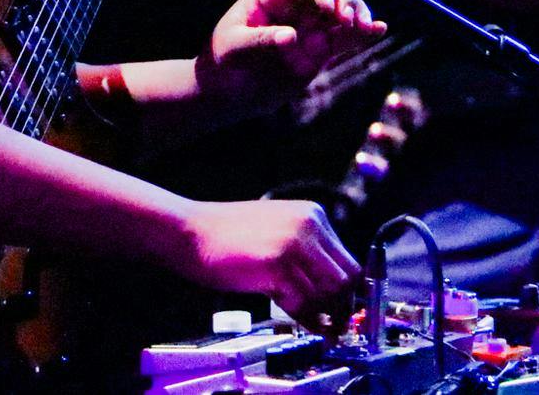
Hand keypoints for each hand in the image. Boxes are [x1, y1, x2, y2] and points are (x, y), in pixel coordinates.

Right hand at [176, 198, 358, 325]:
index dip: (345, 291)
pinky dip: (301, 316)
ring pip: (329, 292)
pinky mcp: (278, 264)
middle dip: (339, 306)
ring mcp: (295, 243)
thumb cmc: (226, 238)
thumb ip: (304, 254)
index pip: (347, 260)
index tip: (339, 309)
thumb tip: (326, 292)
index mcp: (313, 214)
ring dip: (320, 312)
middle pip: (346, 277)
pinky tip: (291, 316)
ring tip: (307, 320)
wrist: (191, 231)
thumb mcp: (276, 234)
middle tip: (329, 323)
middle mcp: (310, 225)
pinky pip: (303, 301)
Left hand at [198, 0, 387, 111]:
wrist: (229, 89)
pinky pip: (347, 37)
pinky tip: (379, 30)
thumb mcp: (234, 47)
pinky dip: (363, 33)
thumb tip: (291, 37)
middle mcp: (298, 2)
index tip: (328, 6)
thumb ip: (260, 41)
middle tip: (349, 18)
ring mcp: (312, 23)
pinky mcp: (322, 47)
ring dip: (358, 13)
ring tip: (365, 26)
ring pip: (344, 8)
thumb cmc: (224, 59)